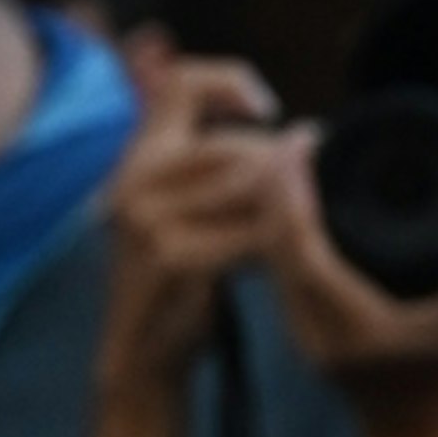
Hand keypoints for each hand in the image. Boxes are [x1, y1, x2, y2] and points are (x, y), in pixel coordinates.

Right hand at [98, 52, 303, 394]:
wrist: (143, 354)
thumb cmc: (179, 279)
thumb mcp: (185, 209)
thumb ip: (215, 165)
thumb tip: (301, 132)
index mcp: (137, 159)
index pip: (181, 83)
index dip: (230, 82)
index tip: (267, 110)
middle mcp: (135, 180)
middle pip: (239, 145)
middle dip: (281, 172)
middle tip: (303, 202)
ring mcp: (149, 220)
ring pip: (252, 185)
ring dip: (283, 211)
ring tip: (281, 239)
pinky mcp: (173, 258)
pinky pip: (253, 233)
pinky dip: (276, 247)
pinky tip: (273, 265)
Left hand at [262, 150, 437, 426]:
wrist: (412, 434)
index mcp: (349, 323)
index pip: (299, 243)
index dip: (292, 186)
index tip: (305, 138)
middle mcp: (310, 328)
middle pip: (271, 241)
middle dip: (276, 182)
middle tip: (301, 134)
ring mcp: (295, 331)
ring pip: (265, 254)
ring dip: (272, 202)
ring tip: (297, 156)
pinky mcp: (294, 329)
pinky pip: (273, 267)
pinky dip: (278, 226)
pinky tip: (293, 197)